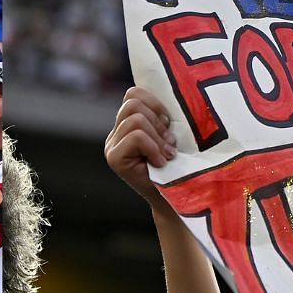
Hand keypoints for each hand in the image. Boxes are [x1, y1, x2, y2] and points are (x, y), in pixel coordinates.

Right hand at [105, 86, 175, 208]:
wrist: (177, 201)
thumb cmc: (181, 167)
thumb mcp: (173, 135)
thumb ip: (164, 117)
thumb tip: (174, 91)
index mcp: (128, 125)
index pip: (133, 93)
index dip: (155, 103)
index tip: (169, 124)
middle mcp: (115, 134)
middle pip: (132, 102)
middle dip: (157, 121)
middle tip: (168, 143)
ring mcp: (112, 146)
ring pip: (135, 119)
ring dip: (157, 137)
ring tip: (166, 154)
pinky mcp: (114, 158)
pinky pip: (136, 136)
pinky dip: (154, 148)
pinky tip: (160, 163)